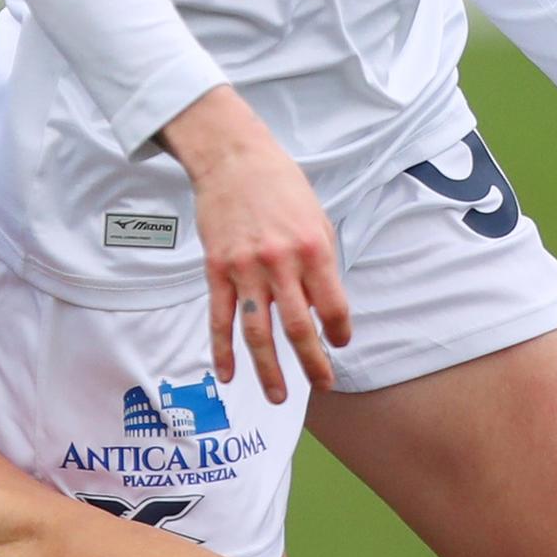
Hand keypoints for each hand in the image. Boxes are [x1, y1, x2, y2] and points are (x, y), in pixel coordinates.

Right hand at [162, 86, 349, 403]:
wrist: (233, 158)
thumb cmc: (281, 186)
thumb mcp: (316, 219)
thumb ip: (320, 265)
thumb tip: (322, 309)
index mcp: (313, 249)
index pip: (332, 307)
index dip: (339, 332)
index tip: (339, 344)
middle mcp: (281, 263)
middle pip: (298, 328)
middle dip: (313, 363)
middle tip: (323, 386)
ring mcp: (245, 269)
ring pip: (258, 332)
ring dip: (269, 369)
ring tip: (279, 397)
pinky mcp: (216, 270)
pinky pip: (220, 319)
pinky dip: (223, 351)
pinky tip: (229, 375)